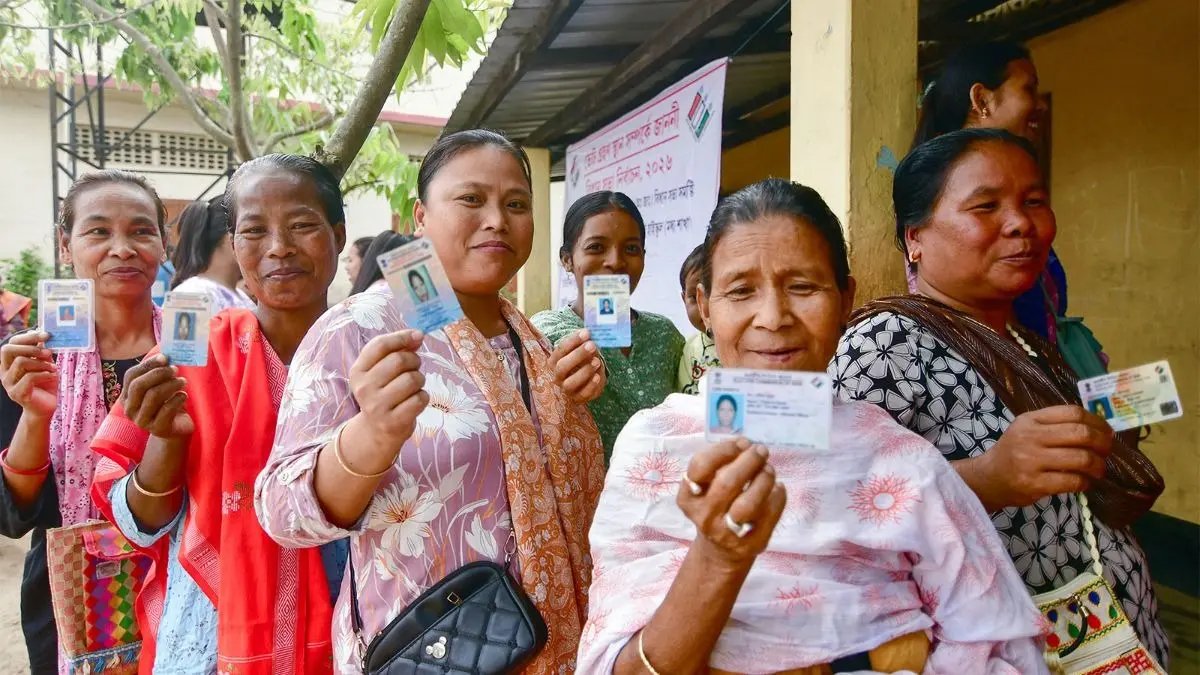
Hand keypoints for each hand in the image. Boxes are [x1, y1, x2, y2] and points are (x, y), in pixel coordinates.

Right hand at [0, 331, 57, 419]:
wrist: (45, 407)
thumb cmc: (45, 383)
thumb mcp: (45, 364)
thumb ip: (41, 351)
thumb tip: (42, 333)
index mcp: (9, 362)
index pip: (11, 343)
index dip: (28, 337)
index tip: (46, 335)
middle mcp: (4, 371)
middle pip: (8, 349)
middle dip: (31, 347)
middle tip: (49, 352)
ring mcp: (8, 383)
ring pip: (20, 362)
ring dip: (41, 363)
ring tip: (54, 368)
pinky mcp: (17, 393)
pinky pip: (29, 377)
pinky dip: (44, 374)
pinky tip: (53, 376)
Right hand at [121, 354, 193, 438]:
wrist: (176, 429)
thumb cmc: (167, 404)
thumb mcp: (160, 388)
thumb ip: (158, 373)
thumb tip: (165, 354)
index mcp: (127, 396)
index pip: (131, 376)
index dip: (148, 365)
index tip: (165, 357)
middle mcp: (130, 409)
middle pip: (139, 386)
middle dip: (159, 374)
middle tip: (175, 369)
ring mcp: (141, 421)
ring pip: (154, 396)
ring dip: (171, 385)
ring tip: (183, 382)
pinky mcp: (157, 429)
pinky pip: (167, 409)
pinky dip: (178, 399)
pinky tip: (184, 396)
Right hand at [347, 330, 428, 461]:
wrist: (377, 431)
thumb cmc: (383, 393)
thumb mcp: (381, 371)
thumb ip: (397, 350)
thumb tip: (417, 335)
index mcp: (358, 371)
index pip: (380, 345)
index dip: (402, 337)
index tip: (418, 336)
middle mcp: (364, 388)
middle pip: (399, 360)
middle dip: (414, 360)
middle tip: (414, 368)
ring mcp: (377, 406)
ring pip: (412, 379)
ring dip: (419, 380)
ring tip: (413, 387)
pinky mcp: (393, 421)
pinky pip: (419, 399)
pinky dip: (423, 397)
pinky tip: (414, 401)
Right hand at [550, 329, 604, 401]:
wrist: (587, 381)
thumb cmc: (582, 362)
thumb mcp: (581, 351)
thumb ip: (585, 343)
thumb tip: (593, 333)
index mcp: (554, 361)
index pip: (560, 350)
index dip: (573, 340)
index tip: (586, 332)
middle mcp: (557, 376)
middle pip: (562, 367)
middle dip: (578, 355)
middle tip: (592, 345)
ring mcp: (566, 389)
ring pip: (570, 383)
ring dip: (584, 372)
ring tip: (596, 361)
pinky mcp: (577, 399)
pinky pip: (583, 395)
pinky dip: (591, 386)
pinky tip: (598, 376)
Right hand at [677, 438, 786, 570]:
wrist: (720, 551)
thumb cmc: (715, 507)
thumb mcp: (705, 487)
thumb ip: (719, 465)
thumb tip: (746, 445)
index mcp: (689, 497)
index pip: (700, 466)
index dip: (723, 450)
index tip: (741, 443)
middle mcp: (705, 516)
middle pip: (728, 483)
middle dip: (748, 460)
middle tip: (760, 450)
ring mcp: (728, 532)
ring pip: (749, 503)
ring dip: (763, 479)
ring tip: (769, 469)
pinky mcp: (752, 542)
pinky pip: (770, 514)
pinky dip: (778, 496)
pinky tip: (777, 488)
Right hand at [969, 405, 1112, 508]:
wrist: (988, 478)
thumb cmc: (1014, 452)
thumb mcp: (1027, 430)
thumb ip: (1055, 425)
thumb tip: (1098, 428)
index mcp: (1030, 420)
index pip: (1072, 413)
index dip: (1096, 422)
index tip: (1106, 432)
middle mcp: (1029, 437)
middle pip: (1081, 434)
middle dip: (1102, 444)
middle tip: (1106, 452)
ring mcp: (1031, 461)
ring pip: (1081, 459)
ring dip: (1098, 466)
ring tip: (1098, 470)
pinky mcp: (1034, 484)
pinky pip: (1072, 481)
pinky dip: (1085, 483)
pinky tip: (1083, 482)